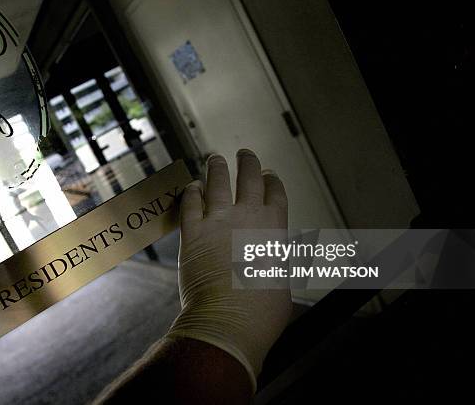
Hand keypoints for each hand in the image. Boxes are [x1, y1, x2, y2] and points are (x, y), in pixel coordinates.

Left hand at [167, 149, 291, 390]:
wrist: (228, 321)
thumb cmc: (261, 311)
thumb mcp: (284, 281)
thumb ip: (278, 260)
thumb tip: (275, 258)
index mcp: (275, 227)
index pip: (275, 192)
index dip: (272, 180)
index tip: (269, 174)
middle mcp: (247, 216)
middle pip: (249, 178)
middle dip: (248, 162)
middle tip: (244, 153)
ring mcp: (218, 221)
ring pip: (218, 183)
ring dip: (217, 168)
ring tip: (215, 158)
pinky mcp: (192, 232)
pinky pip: (190, 203)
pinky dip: (191, 192)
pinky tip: (191, 186)